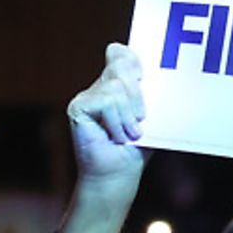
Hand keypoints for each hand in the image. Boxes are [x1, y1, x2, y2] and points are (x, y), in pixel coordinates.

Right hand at [66, 43, 148, 186]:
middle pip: (121, 67)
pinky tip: (116, 138)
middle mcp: (99, 88)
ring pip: (116, 87)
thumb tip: (155, 74)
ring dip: (128, 116)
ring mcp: (86, 97)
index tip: (143, 76)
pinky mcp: (78, 107)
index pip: (120, 55)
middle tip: (140, 120)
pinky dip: (116, 122)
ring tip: (129, 135)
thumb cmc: (135, 150)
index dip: (132, 59)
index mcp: (115, 87)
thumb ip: (147, 94)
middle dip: (138, 95)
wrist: (117, 177)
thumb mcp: (148, 117)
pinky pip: (106, 102)